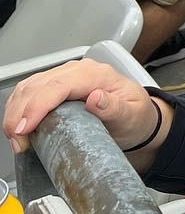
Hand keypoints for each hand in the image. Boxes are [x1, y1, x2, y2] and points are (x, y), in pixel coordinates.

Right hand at [4, 59, 162, 155]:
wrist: (138, 118)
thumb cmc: (135, 116)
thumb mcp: (132, 115)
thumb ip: (116, 108)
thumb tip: (96, 99)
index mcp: (97, 75)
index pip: (59, 85)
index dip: (37, 106)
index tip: (25, 129)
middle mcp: (79, 71)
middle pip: (38, 85)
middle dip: (20, 114)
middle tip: (18, 143)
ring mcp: (66, 76)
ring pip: (29, 87)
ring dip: (16, 112)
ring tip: (17, 139)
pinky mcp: (57, 86)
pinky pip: (30, 91)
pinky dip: (18, 109)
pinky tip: (19, 126)